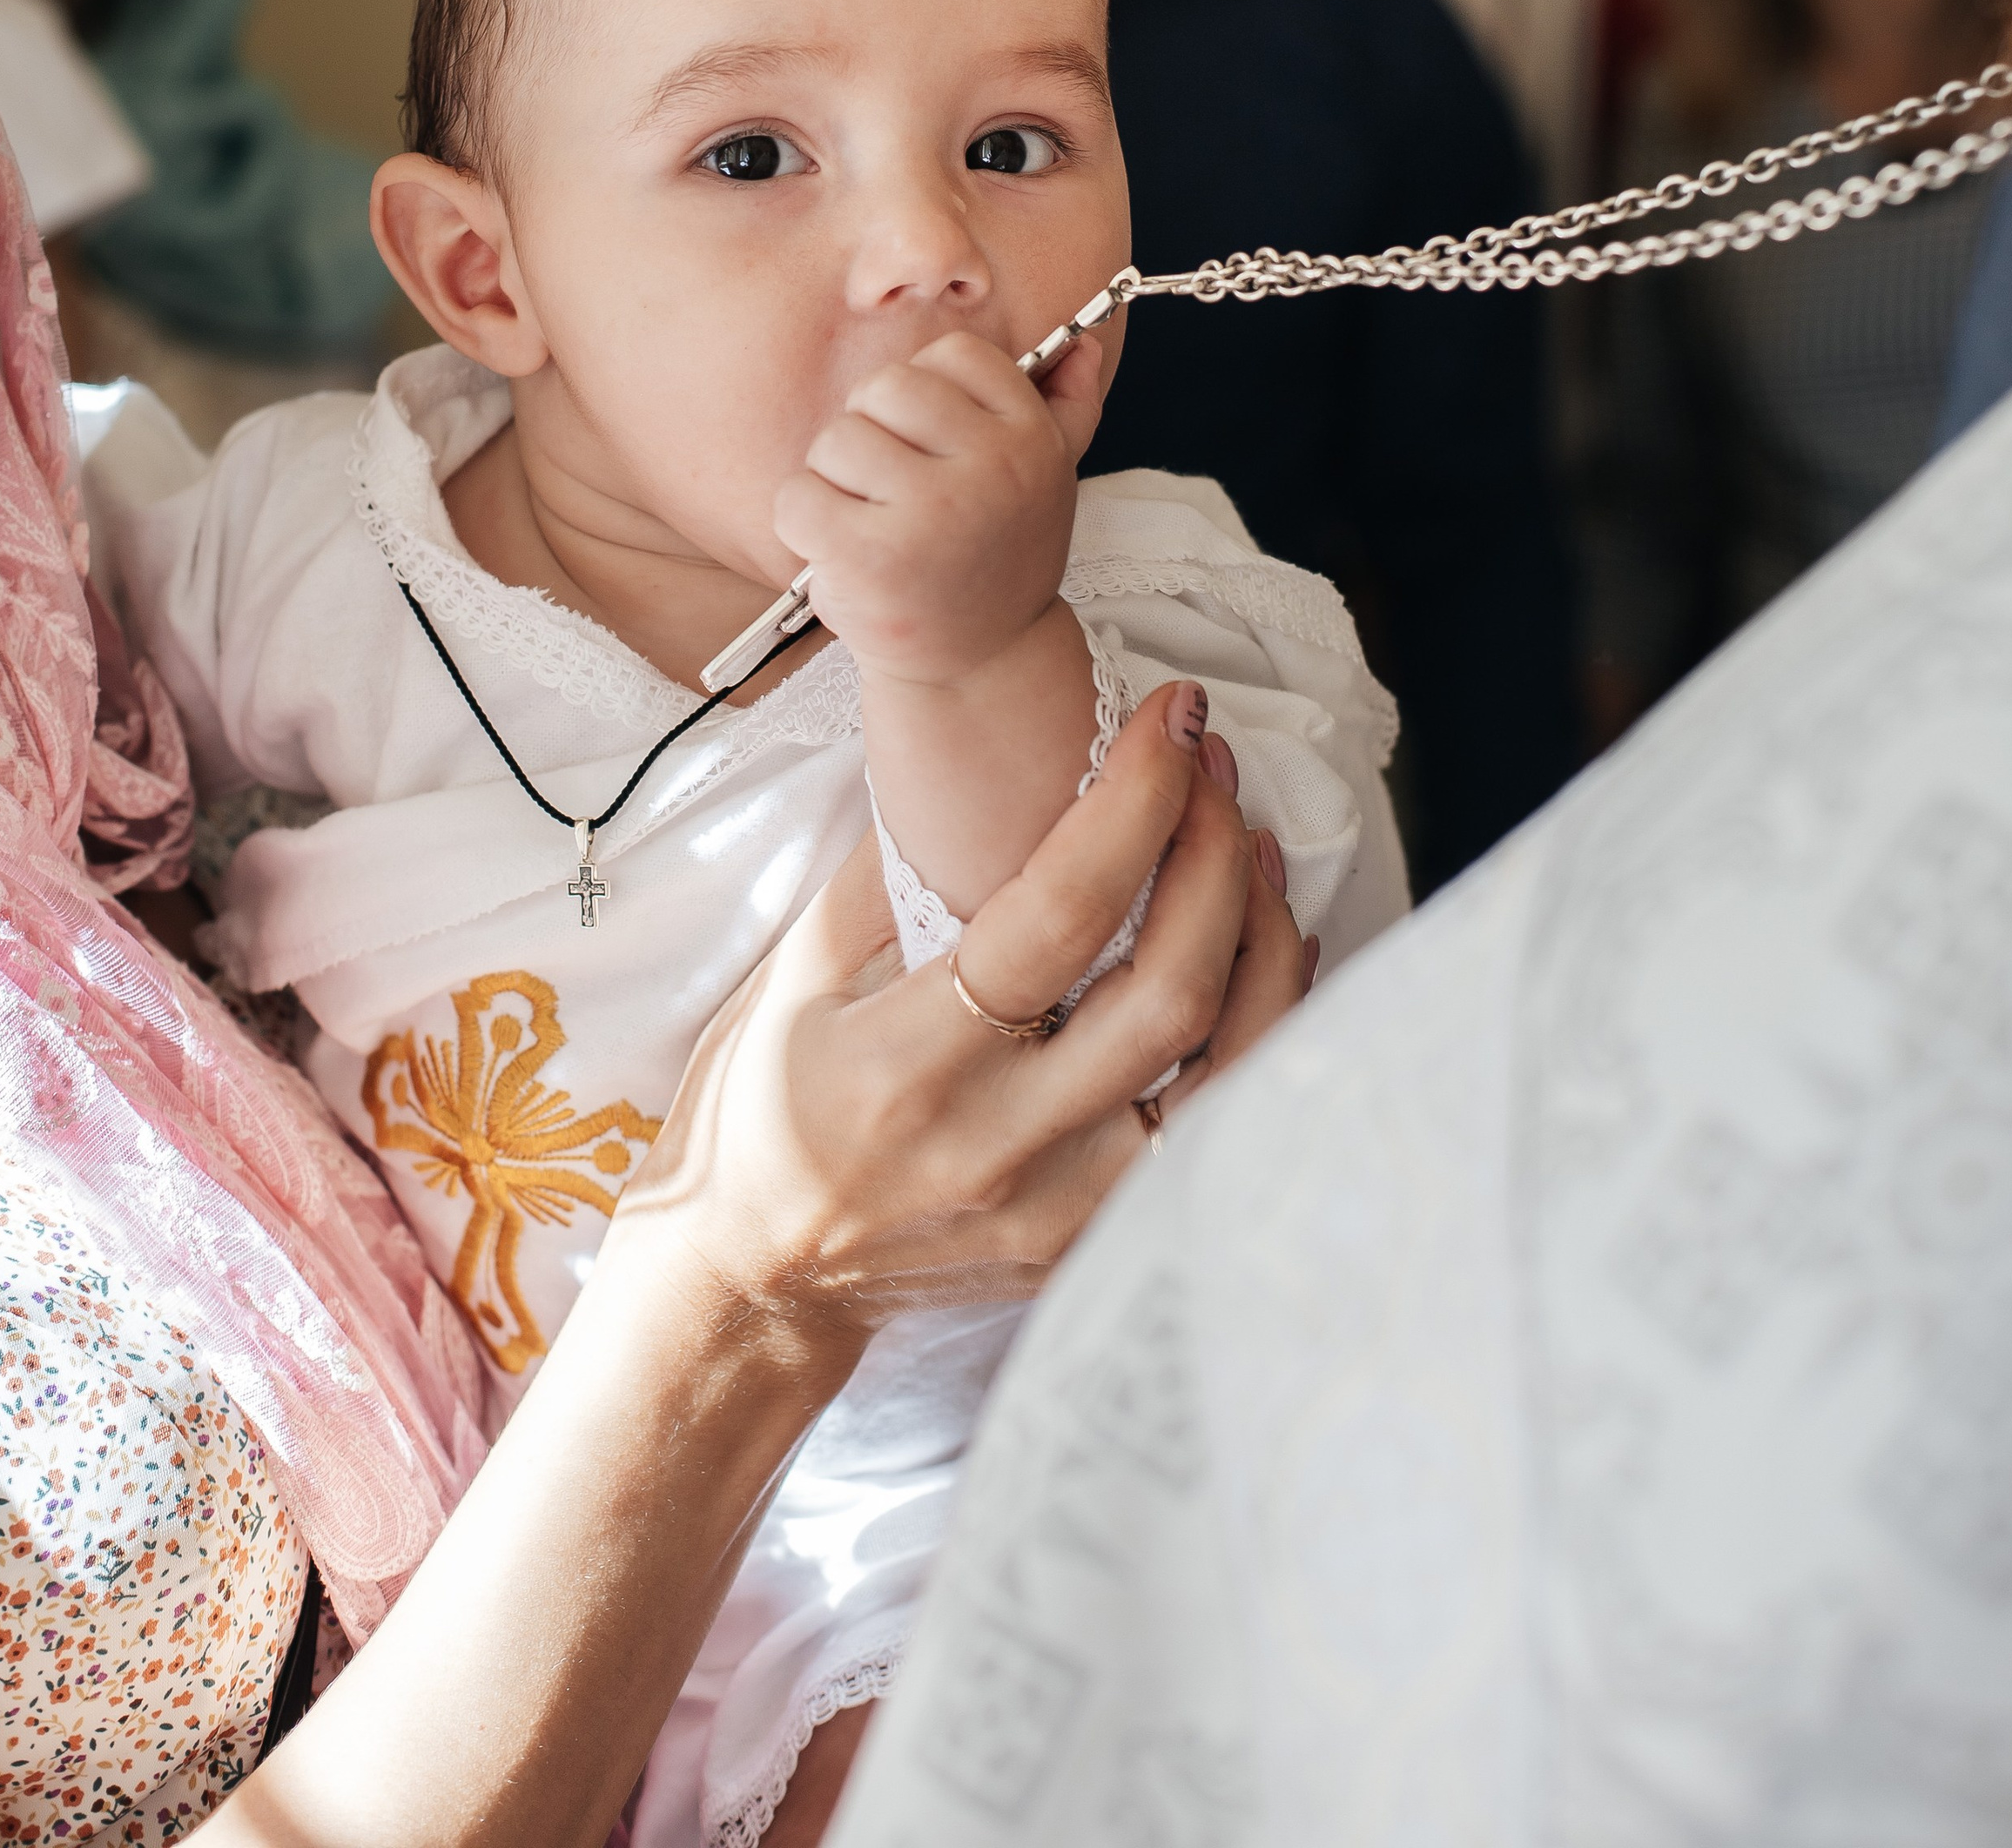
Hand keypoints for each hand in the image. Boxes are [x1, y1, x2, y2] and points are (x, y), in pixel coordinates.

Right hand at [216, 686, 1304, 1847]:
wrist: (746, 1294)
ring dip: (1265, 947)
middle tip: (1217, 766)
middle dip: (1217, 858)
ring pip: (1226, 1077)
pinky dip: (1257, 1039)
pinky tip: (1261, 961)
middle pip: (1170, 993)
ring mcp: (1059, 1212)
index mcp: (909, 1063)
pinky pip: (1213, 1138)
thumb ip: (882, 876)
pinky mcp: (1091, 1252)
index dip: (1133, 804)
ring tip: (1258, 849)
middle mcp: (997, 1145)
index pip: (1060, 917)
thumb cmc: (754, 1118)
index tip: (1168, 717)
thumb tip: (969, 760)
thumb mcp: (787, 983)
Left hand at [771, 326, 1108, 688]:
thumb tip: (1081, 342)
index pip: (952, 354)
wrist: (980, 664)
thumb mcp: (1050, 480)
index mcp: (1032, 437)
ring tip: (870, 522)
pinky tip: (840, 552)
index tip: (935, 445)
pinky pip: (798, 497)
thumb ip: (1068, 405)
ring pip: (835, 440)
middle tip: (892, 488)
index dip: (925, 394)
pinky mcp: (871, 556)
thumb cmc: (997, 557)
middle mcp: (992, 468)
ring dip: (834, 481)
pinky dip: (803, 522)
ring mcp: (932, 512)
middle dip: (871, 432)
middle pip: (883, 388)